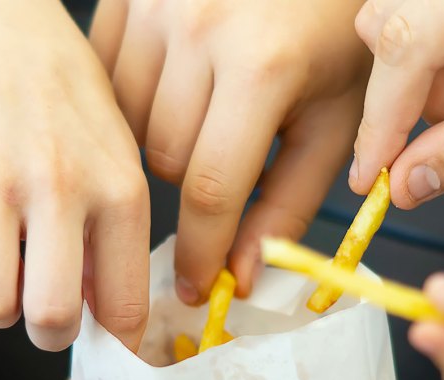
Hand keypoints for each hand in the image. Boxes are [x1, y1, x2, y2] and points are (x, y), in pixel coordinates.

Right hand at [0, 0, 149, 350]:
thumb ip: (116, 243)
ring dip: (2, 306)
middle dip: (52, 337)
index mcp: (119, 190)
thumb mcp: (121, 166)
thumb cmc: (75, 112)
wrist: (5, 37)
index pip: (123, 305)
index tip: (109, 343)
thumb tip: (97, 318)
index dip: (117, 341)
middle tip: (52, 322)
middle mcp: (58, 187)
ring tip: (12, 275)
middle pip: (50, 319)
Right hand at [89, 0, 369, 300]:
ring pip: (129, 124)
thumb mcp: (332, 121)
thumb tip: (241, 275)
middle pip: (165, 159)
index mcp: (261, 66)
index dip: (201, 251)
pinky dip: (134, 103)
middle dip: (195, 184)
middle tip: (227, 162)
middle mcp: (198, 28)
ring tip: (204, 117)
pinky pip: (108, 79)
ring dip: (161, 143)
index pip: (211, 188)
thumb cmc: (335, 34)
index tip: (195, 286)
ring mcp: (154, 3)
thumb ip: (288, 204)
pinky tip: (173, 86)